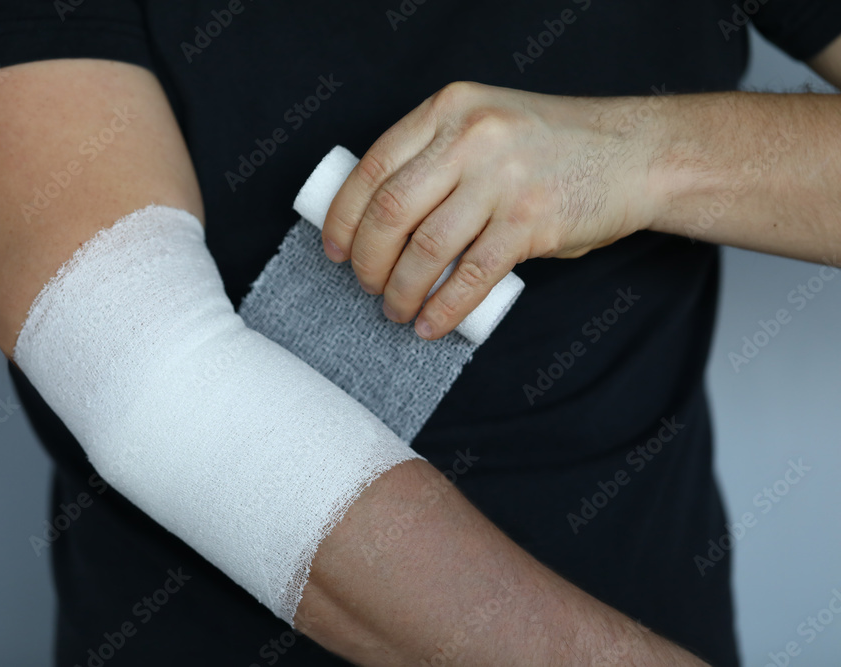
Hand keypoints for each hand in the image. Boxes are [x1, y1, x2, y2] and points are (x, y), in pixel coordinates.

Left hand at [322, 81, 660, 338]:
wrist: (633, 154)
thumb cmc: (552, 149)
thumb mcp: (485, 128)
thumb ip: (436, 158)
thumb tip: (378, 222)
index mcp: (449, 109)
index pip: (371, 167)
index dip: (342, 218)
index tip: (335, 250)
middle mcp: (471, 137)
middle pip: (390, 211)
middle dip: (367, 262)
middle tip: (366, 286)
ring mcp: (503, 178)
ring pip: (425, 248)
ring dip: (400, 292)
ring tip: (396, 311)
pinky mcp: (531, 222)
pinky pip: (470, 277)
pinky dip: (442, 309)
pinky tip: (430, 325)